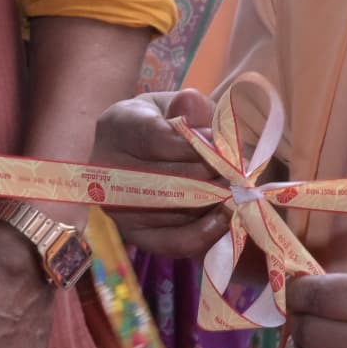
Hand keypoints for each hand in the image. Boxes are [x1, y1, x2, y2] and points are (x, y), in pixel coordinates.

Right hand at [93, 87, 236, 259]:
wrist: (141, 154)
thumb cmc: (166, 123)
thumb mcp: (176, 106)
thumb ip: (191, 110)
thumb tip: (199, 119)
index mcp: (117, 126)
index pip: (155, 139)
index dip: (194, 144)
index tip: (222, 145)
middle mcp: (107, 170)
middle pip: (169, 179)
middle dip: (211, 174)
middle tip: (239, 170)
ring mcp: (118, 207)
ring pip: (177, 210)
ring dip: (215, 200)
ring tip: (237, 188)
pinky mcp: (135, 235)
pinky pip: (173, 241)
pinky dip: (205, 232)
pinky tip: (225, 216)